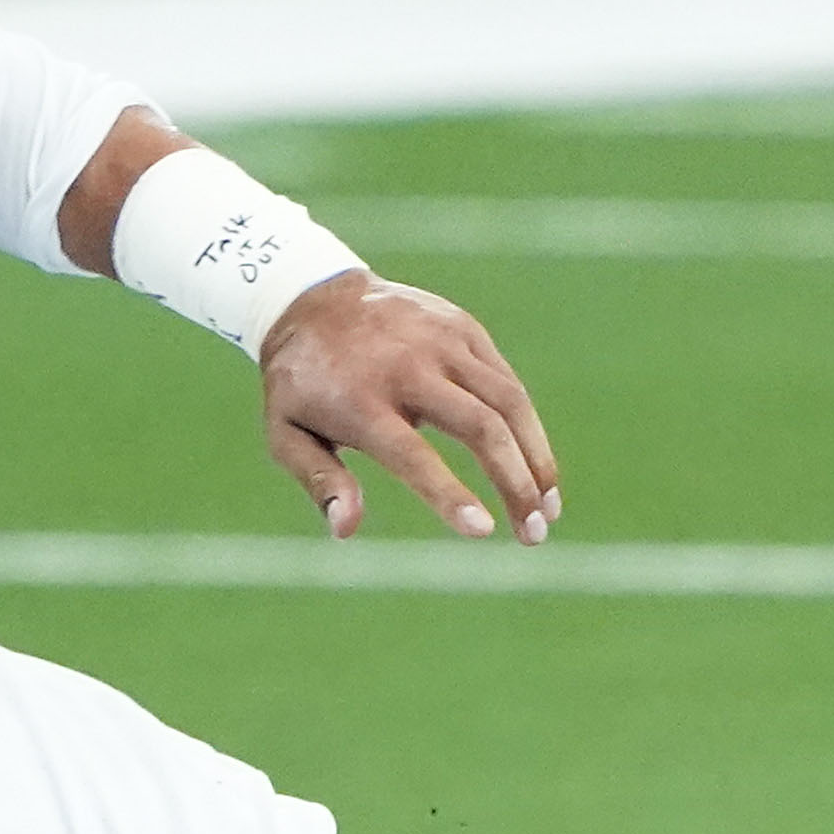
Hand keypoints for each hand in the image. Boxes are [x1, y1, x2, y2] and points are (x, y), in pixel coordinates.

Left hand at [257, 269, 559, 545]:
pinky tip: (537, 468)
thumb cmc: (301, 386)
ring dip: (536, 459)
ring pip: (508, 402)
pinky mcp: (464, 329)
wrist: (314, 299)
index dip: (450, 494)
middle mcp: (408, 367)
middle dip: (515, 483)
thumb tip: (346, 530)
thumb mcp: (286, 435)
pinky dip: (528, 428)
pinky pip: (506, 383)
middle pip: (479, 426)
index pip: (414, 455)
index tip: (483, 531)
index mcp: (361, 403)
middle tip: (534, 534)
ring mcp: (441, 342)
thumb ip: (319, 481)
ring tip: (548, 510)